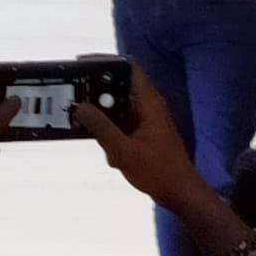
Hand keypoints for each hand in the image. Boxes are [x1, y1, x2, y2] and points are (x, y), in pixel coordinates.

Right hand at [74, 68, 208, 209]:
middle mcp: (148, 105)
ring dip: (102, 117)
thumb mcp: (124, 151)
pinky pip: (121, 121)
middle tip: (74, 96)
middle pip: (118, 86)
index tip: (80, 65)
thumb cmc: (158, 171)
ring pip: (117, 106)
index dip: (105, 61)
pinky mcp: (143, 132)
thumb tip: (79, 106)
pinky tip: (106, 149)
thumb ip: (101, 127)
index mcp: (149, 102)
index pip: (128, 67)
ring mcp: (146, 119)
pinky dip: (110, 130)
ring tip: (86, 126)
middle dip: (96, 92)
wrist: (181, 195)